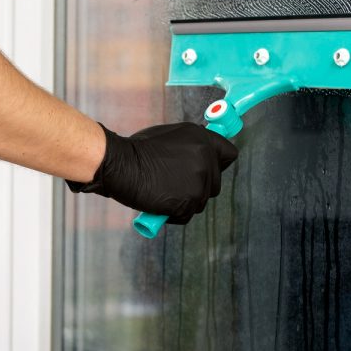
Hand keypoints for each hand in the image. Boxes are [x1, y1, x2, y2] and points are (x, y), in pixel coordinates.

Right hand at [67, 123, 238, 223]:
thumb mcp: (170, 136)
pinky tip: (159, 203)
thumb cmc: (138, 150)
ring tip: (163, 192)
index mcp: (202, 139)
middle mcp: (205, 159)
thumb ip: (191, 146)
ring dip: (185, 201)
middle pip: (216, 183)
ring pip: (201, 201)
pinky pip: (186, 215)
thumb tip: (202, 157)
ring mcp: (199, 182)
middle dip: (199, 187)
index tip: (208, 169)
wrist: (121, 165)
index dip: (218, 163)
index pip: (229, 154)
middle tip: (175, 185)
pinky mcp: (188, 202)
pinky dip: (174, 214)